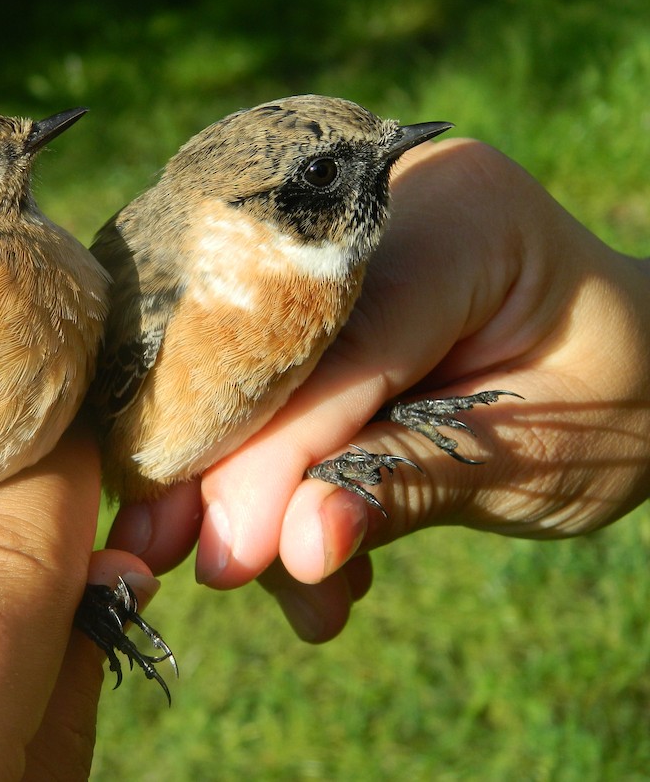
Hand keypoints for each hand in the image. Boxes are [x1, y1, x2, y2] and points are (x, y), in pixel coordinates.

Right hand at [108, 138, 649, 639]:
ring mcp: (337, 237)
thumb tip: (293, 545)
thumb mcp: (531, 461)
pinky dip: (275, 463)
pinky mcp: (311, 282)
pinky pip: (266, 372)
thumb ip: (405, 488)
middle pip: (266, 345)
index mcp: (461, 214)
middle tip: (188, 561)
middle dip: (228, 465)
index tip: (227, 555)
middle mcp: (379, 202)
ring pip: (251, 366)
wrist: (631, 368)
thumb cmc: (612, 404)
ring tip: (307, 592)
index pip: (338, 343)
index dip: (274, 453)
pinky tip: (311, 543)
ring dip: (255, 483)